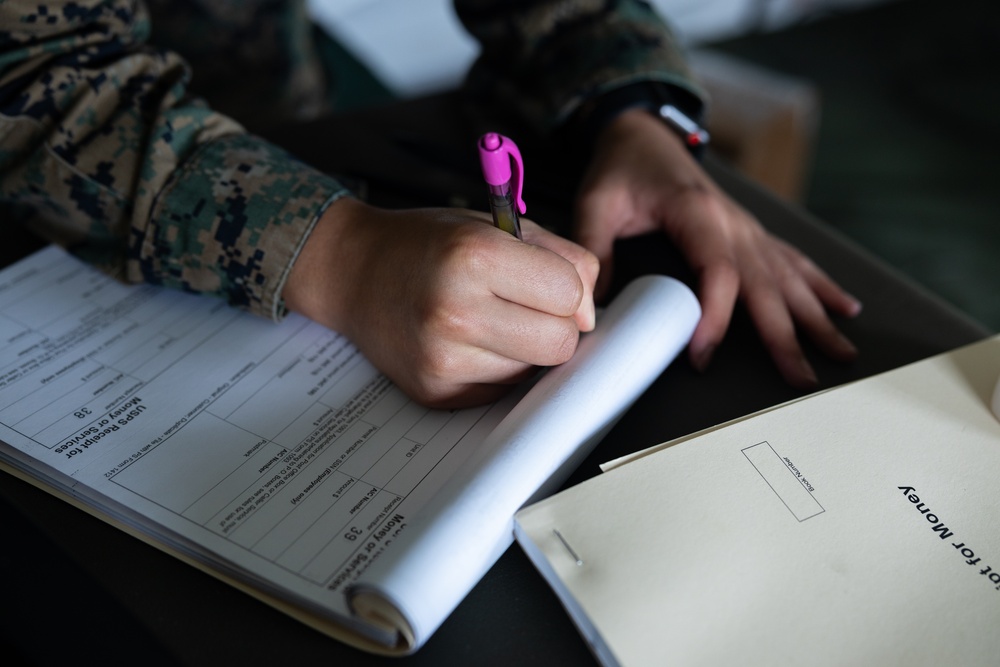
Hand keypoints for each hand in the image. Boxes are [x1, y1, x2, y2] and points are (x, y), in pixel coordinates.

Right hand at [284, 198, 597, 406]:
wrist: (353, 272)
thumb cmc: (426, 244)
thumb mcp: (497, 225)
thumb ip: (562, 258)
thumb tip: (587, 317)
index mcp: (475, 256)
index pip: (570, 294)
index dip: (567, 289)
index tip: (546, 282)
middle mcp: (455, 310)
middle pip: (558, 344)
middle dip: (553, 325)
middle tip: (523, 305)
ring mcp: (442, 358)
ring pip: (532, 373)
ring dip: (523, 350)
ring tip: (487, 319)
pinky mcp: (436, 391)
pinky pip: (501, 391)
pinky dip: (496, 368)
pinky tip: (466, 341)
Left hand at [574, 108, 860, 387]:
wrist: (645, 134)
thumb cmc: (623, 166)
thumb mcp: (595, 201)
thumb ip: (593, 249)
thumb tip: (592, 304)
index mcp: (695, 212)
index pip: (717, 271)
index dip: (716, 315)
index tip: (703, 354)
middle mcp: (732, 222)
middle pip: (765, 284)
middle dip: (786, 335)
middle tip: (800, 378)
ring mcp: (747, 227)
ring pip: (789, 277)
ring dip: (816, 317)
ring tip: (841, 352)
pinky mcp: (751, 232)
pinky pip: (792, 261)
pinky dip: (821, 286)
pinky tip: (844, 308)